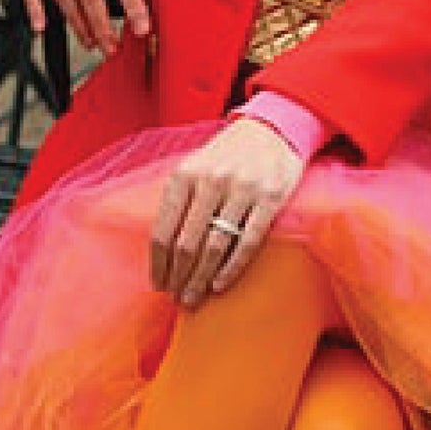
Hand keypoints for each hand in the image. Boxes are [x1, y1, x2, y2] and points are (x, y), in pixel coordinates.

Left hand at [151, 117, 306, 309]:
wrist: (273, 130)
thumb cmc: (229, 156)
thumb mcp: (195, 167)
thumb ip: (179, 200)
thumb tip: (163, 249)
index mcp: (185, 174)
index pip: (164, 230)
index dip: (158, 264)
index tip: (158, 285)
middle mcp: (211, 181)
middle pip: (186, 244)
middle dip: (178, 277)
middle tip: (177, 299)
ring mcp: (241, 190)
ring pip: (214, 247)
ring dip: (201, 278)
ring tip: (194, 297)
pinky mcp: (269, 199)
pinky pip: (246, 242)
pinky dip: (231, 268)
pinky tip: (219, 285)